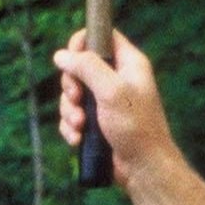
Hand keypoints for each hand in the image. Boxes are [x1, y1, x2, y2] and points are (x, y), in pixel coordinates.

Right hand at [53, 27, 176, 188]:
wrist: (143, 168)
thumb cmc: (135, 127)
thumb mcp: (111, 90)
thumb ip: (87, 67)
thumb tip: (61, 55)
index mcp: (128, 63)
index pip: (102, 36)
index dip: (82, 42)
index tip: (71, 59)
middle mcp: (117, 79)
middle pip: (80, 66)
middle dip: (71, 85)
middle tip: (76, 99)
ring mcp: (106, 102)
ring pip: (73, 94)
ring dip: (69, 111)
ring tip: (80, 127)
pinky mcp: (97, 123)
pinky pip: (74, 117)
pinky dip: (71, 128)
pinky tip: (78, 139)